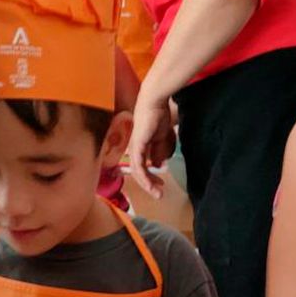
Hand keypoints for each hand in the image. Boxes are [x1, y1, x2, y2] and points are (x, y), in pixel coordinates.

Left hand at [127, 82, 173, 197]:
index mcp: (139, 147)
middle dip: (149, 185)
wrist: (154, 103)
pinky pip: (138, 166)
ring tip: (158, 193)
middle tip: (159, 194)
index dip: (150, 178)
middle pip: (138, 172)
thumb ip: (159, 151)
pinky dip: (144, 176)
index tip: (161, 184)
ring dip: (147, 184)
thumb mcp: (161, 138)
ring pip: (137, 172)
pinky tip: (150, 183)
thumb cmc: (158, 116)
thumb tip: (158, 164)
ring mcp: (134, 148)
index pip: (141, 167)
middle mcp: (134, 149)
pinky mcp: (136, 146)